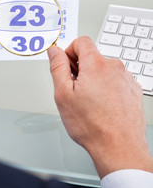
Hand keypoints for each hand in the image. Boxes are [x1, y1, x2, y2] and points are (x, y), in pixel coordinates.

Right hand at [48, 36, 152, 178]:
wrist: (118, 146)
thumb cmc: (91, 125)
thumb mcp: (63, 94)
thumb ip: (57, 67)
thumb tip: (54, 51)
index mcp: (96, 65)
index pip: (81, 41)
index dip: (69, 52)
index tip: (65, 66)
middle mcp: (114, 67)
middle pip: (92, 56)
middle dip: (79, 68)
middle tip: (74, 90)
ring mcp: (126, 79)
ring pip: (103, 70)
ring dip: (92, 79)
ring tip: (88, 102)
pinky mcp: (132, 90)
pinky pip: (114, 81)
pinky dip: (105, 88)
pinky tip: (101, 105)